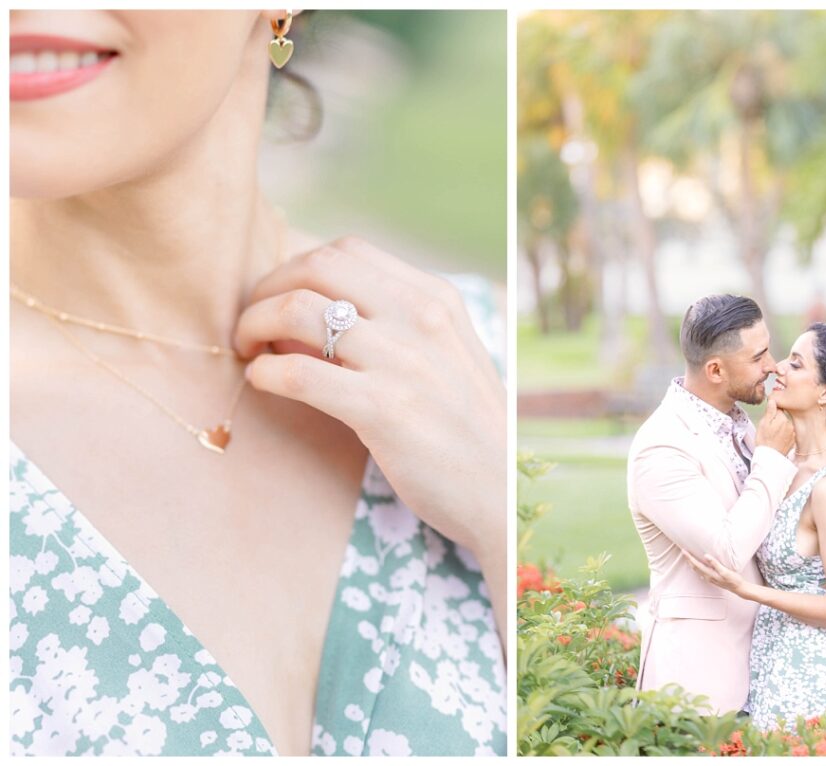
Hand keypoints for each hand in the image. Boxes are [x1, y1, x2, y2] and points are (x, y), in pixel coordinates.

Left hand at [233, 236, 505, 563]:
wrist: (499, 491)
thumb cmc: (466, 428)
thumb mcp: (448, 355)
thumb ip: (400, 325)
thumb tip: (318, 309)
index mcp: (437, 299)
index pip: (348, 251)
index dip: (297, 268)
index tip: (280, 298)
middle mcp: (421, 318)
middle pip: (317, 266)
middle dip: (268, 287)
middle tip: (252, 321)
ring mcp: (402, 361)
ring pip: (297, 310)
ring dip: (254, 324)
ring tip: (249, 350)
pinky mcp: (382, 409)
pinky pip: (297, 373)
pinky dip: (264, 373)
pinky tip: (262, 383)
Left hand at [681, 549, 749, 597]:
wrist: (739, 588)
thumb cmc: (733, 579)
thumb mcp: (725, 571)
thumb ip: (715, 564)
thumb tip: (705, 556)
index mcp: (709, 574)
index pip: (696, 564)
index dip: (689, 557)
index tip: (684, 551)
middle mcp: (707, 577)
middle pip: (694, 567)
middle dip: (688, 559)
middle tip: (683, 551)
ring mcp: (709, 579)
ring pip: (697, 570)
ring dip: (692, 563)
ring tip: (688, 556)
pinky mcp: (712, 579)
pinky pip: (701, 572)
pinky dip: (697, 567)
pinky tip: (698, 564)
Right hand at [755, 398, 794, 454]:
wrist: (769, 457)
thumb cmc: (764, 441)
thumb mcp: (763, 424)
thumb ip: (770, 411)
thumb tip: (773, 400)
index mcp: (782, 419)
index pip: (779, 408)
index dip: (772, 412)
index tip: (768, 418)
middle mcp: (790, 424)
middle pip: (783, 417)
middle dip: (776, 420)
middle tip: (768, 428)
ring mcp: (792, 433)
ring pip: (785, 425)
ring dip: (780, 428)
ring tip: (772, 435)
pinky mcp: (793, 440)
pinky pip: (788, 433)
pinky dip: (783, 435)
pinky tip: (777, 440)